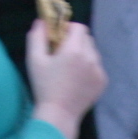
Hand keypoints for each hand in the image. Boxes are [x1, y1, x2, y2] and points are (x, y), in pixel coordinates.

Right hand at [27, 22, 106, 138]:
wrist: (59, 115)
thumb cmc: (44, 87)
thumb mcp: (35, 59)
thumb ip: (38, 36)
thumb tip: (42, 23)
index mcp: (75, 50)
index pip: (79, 27)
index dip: (68, 29)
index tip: (59, 39)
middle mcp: (91, 58)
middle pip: (87, 38)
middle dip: (75, 41)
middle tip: (63, 54)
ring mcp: (99, 71)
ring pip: (93, 52)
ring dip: (83, 54)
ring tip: (70, 68)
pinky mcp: (102, 82)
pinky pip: (97, 66)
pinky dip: (89, 67)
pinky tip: (77, 79)